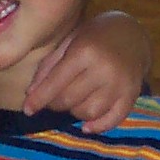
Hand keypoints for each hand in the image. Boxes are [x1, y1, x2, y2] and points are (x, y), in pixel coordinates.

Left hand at [24, 10, 149, 129]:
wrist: (132, 33)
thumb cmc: (94, 36)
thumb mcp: (68, 41)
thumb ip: (48, 66)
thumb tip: (30, 94)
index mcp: (85, 52)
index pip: (56, 82)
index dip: (39, 99)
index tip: (27, 110)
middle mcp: (104, 69)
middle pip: (69, 100)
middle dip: (54, 104)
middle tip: (52, 99)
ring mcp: (120, 84)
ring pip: (88, 113)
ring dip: (74, 113)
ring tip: (73, 102)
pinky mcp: (132, 95)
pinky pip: (113, 120)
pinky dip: (97, 126)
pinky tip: (86, 125)